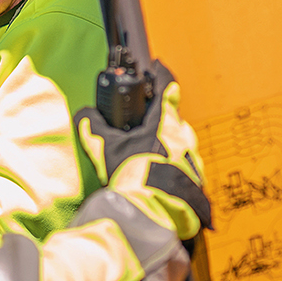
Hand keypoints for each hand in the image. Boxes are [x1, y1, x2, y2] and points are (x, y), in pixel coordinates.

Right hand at [75, 62, 210, 240]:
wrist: (154, 211)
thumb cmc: (132, 175)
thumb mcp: (105, 148)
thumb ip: (93, 127)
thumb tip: (84, 115)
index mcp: (164, 122)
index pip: (167, 89)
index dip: (161, 77)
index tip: (157, 69)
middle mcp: (183, 136)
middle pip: (173, 119)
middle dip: (159, 121)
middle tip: (142, 129)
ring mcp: (193, 158)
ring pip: (180, 143)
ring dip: (167, 147)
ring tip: (148, 160)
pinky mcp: (196, 179)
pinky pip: (184, 166)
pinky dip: (173, 168)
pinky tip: (157, 179)